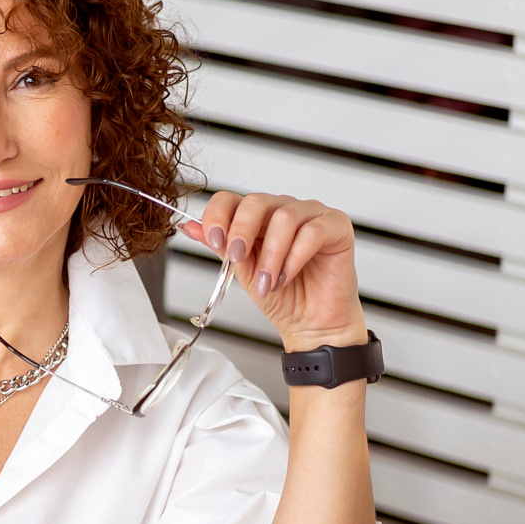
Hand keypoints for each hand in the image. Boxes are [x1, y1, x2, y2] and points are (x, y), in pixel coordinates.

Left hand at [181, 192, 367, 352]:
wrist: (310, 324)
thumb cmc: (280, 296)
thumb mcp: (241, 270)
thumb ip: (220, 246)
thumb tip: (188, 227)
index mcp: (257, 218)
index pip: (231, 199)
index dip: (217, 215)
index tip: (213, 240)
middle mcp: (283, 210)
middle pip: (257, 201)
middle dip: (241, 231)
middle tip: (237, 259)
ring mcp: (311, 214)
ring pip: (285, 218)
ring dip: (270, 255)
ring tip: (266, 283)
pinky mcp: (336, 226)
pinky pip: (312, 232)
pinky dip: (294, 258)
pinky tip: (286, 277)